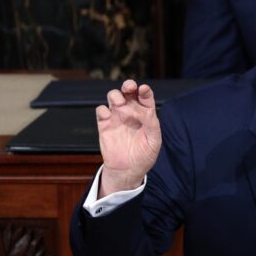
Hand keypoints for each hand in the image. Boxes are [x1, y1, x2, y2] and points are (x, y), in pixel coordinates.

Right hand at [96, 79, 161, 196]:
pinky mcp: (105, 124)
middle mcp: (131, 112)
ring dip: (115, 95)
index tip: (144, 89)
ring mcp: (117, 117)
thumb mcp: (154, 141)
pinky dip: (103, 109)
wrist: (128, 170)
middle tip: (129, 87)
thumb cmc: (144, 156)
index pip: (145, 98)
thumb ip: (152, 125)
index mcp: (145, 114)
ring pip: (113, 97)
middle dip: (128, 85)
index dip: (145, 91)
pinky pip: (101, 111)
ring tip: (120, 102)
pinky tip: (108, 116)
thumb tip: (148, 111)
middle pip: (128, 92)